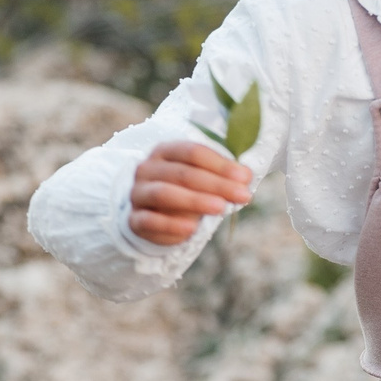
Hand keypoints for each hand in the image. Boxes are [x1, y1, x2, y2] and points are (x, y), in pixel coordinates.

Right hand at [128, 140, 252, 245]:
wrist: (153, 217)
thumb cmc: (184, 191)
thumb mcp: (203, 179)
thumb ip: (222, 176)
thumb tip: (246, 176)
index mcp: (165, 151)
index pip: (192, 152)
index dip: (220, 164)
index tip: (245, 177)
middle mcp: (147, 169)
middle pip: (182, 173)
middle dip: (216, 184)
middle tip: (243, 195)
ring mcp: (138, 194)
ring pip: (164, 194)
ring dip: (195, 201)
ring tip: (220, 208)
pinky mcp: (134, 219)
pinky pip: (150, 221)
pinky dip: (171, 225)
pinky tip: (192, 229)